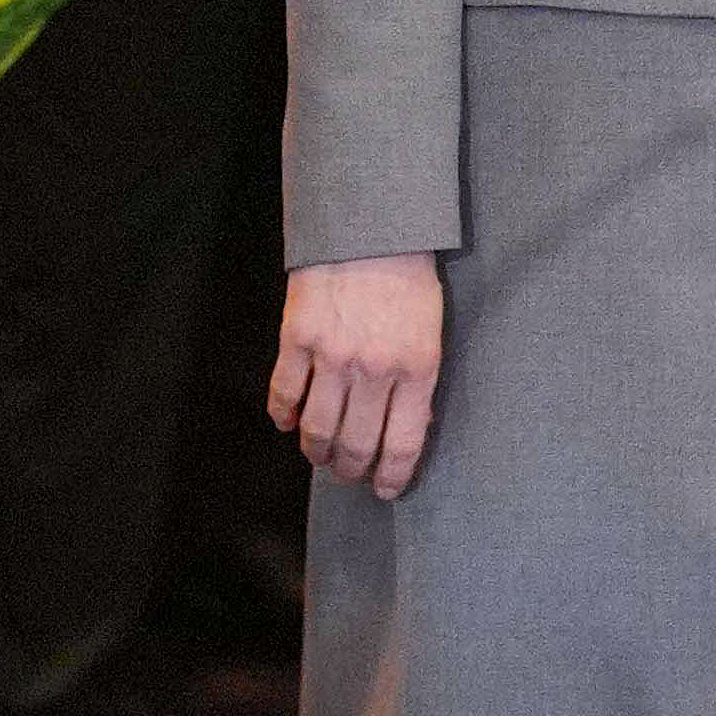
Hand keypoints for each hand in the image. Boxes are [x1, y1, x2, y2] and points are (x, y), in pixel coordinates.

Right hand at [270, 254, 445, 498]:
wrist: (371, 226)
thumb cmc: (409, 275)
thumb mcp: (432, 329)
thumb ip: (419, 379)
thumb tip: (406, 427)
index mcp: (417, 368)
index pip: (403, 444)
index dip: (392, 476)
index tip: (385, 490)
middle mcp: (374, 370)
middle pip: (357, 445)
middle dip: (353, 470)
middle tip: (350, 476)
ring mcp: (332, 356)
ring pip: (317, 429)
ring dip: (317, 452)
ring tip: (321, 457)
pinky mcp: (297, 339)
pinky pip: (285, 393)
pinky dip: (283, 416)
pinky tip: (287, 424)